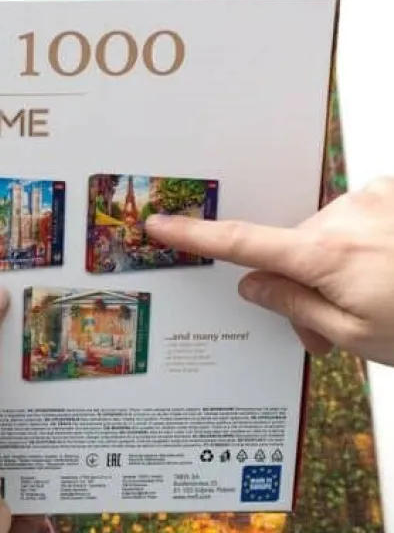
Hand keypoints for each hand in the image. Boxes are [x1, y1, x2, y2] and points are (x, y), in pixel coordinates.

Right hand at [145, 179, 393, 364]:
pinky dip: (362, 250)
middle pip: (293, 249)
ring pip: (327, 237)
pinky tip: (388, 276)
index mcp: (329, 254)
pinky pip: (358, 221)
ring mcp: (378, 198)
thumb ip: (294, 305)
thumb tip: (252, 283)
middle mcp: (351, 214)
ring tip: (374, 307)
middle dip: (300, 287)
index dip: (197, 237)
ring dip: (335, 270)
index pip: (244, 244)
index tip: (162, 224)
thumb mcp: (353, 335)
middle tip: (326, 333)